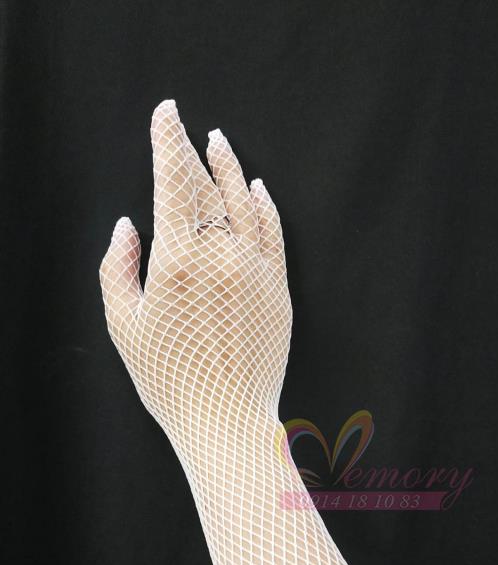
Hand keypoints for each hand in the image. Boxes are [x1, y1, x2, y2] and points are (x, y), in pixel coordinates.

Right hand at [100, 100, 291, 444]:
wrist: (227, 419)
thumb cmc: (168, 379)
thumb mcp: (123, 325)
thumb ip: (118, 268)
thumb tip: (128, 225)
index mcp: (177, 261)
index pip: (171, 183)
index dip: (166, 142)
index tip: (165, 113)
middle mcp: (221, 256)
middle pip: (206, 188)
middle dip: (191, 151)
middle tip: (185, 125)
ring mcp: (256, 270)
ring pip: (244, 203)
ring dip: (230, 168)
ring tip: (219, 142)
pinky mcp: (279, 289)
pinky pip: (274, 234)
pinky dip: (265, 206)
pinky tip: (257, 189)